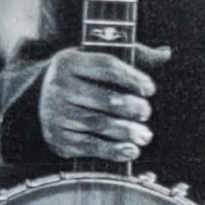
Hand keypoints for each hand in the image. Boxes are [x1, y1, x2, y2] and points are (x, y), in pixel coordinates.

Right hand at [38, 44, 170, 162]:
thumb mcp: (98, 60)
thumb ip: (133, 55)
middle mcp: (59, 86)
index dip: (132, 78)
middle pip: (105, 98)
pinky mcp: (57, 138)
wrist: (39, 99)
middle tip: (146, 112)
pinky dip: (113, 151)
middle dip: (132, 108)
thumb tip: (165, 53)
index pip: (106, 66)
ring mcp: (56, 113)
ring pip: (99, 124)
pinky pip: (90, 146)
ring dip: (127, 132)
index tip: (150, 89)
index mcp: (69, 61)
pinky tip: (131, 151)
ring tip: (145, 136)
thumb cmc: (82, 77)